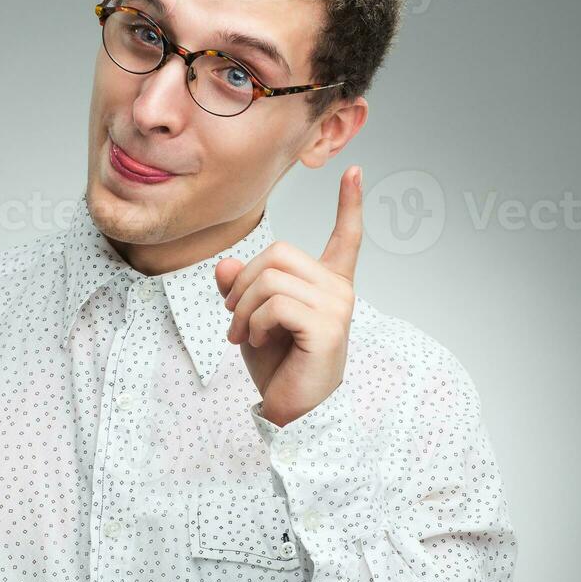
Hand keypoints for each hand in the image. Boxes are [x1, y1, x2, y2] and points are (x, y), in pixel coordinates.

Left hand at [215, 165, 362, 426]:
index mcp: (328, 284)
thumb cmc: (277, 365)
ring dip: (243, 308)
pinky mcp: (327, 327)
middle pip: (278, 252)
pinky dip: (253, 323)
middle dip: (244, 283)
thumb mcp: (251, 318)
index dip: (350, 204)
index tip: (353, 171)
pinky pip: (275, 304)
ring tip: (242, 334)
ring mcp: (337, 307)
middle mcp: (339, 291)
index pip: (346, 237)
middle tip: (234, 317)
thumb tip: (227, 265)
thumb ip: (241, 288)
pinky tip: (256, 341)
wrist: (288, 411)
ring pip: (271, 278)